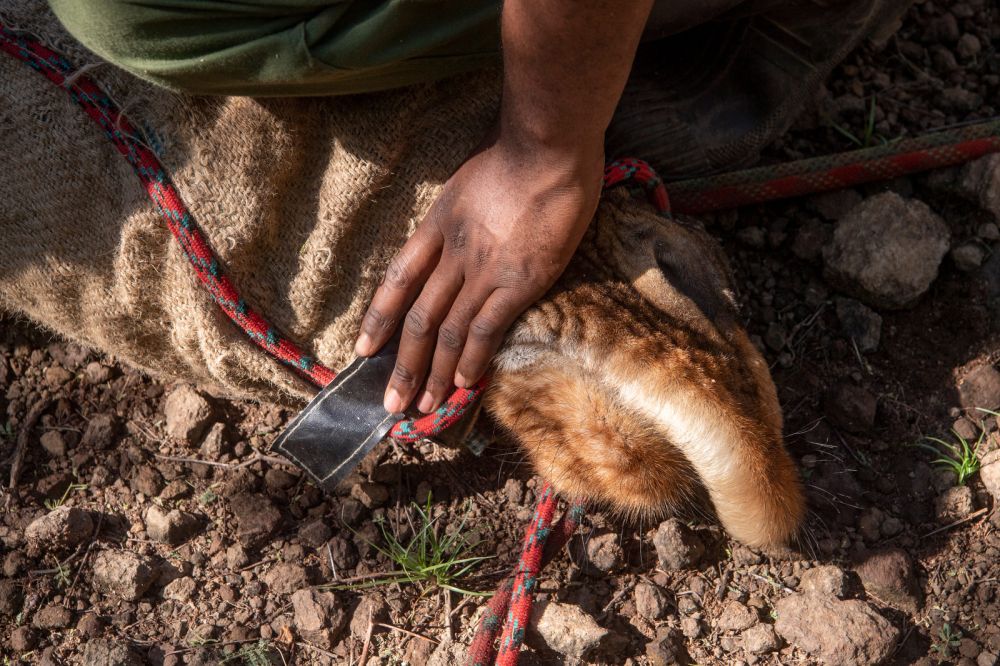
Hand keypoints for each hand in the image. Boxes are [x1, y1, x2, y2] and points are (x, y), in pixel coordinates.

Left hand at [354, 132, 602, 413]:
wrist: (546, 146)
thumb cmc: (515, 149)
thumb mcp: (469, 176)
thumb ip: (462, 208)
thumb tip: (464, 220)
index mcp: (436, 225)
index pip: (397, 279)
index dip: (378, 317)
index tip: (363, 349)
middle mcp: (452, 255)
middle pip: (418, 318)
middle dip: (402, 366)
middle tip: (391, 403)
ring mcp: (483, 271)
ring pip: (446, 332)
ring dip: (433, 375)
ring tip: (422, 408)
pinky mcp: (517, 283)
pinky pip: (486, 330)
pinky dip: (471, 361)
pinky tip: (464, 385)